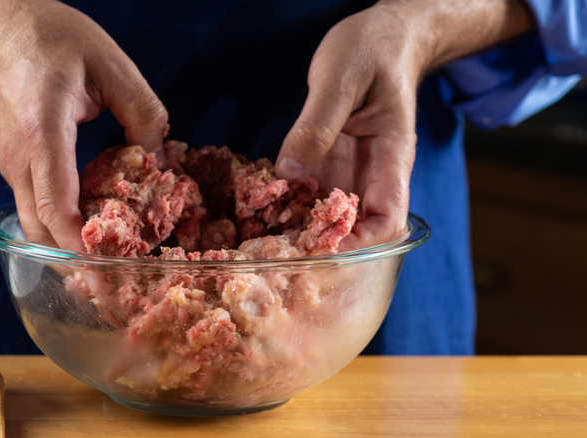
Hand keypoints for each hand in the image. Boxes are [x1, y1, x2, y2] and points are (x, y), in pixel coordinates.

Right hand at [0, 0, 168, 250]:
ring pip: (33, 224)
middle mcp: (19, 159)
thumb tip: (156, 152)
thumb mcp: (108, 61)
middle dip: (75, 261)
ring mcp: (10, 163)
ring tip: (106, 260)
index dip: (81, 246)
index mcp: (42, 134)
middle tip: (114, 282)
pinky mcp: (14, 162)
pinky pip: (34, 205)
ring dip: (67, 246)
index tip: (110, 269)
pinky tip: (91, 223)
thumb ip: (141, 108)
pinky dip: (60, 225)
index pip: (55, 208)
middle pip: (40, 230)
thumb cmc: (44, 36)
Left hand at [275, 0, 533, 249]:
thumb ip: (315, 127)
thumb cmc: (372, 51)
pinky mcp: (329, 161)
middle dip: (322, 243)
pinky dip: (289, 199)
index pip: (387, 221)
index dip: (359, 243)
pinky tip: (262, 201)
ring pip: (329, 213)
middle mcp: (373, 172)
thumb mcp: (340, 82)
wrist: (382, 36)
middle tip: (279, 247)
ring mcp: (350, 169)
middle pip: (356, 228)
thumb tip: (290, 173)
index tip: (321, 248)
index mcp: (391, 158)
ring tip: (263, 233)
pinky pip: (311, 190)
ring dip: (300, 225)